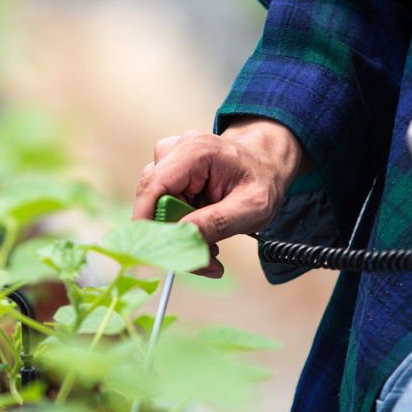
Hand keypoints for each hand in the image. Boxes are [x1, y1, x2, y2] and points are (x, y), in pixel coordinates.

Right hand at [133, 118, 305, 277]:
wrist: (265, 165)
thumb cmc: (262, 179)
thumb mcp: (251, 207)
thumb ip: (216, 223)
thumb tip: (180, 240)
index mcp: (195, 151)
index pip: (153, 186)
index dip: (145, 221)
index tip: (153, 253)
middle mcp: (175, 151)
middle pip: (153, 203)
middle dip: (175, 237)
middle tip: (207, 260)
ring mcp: (169, 162)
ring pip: (157, 210)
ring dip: (181, 234)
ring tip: (212, 243)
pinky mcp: (168, 176)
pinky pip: (164, 209)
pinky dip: (182, 228)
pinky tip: (204, 230)